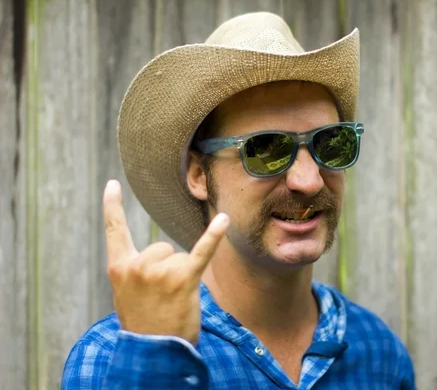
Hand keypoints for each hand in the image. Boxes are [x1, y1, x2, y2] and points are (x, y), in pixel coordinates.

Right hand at [102, 179, 228, 344]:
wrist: (152, 354)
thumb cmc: (143, 324)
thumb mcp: (126, 296)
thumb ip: (134, 272)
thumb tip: (156, 256)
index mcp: (119, 267)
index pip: (115, 230)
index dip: (112, 206)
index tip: (112, 183)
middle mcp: (137, 265)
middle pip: (161, 247)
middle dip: (167, 268)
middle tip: (162, 298)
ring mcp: (159, 271)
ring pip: (179, 257)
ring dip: (181, 276)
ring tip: (173, 301)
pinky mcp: (183, 279)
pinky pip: (201, 252)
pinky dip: (214, 236)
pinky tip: (223, 220)